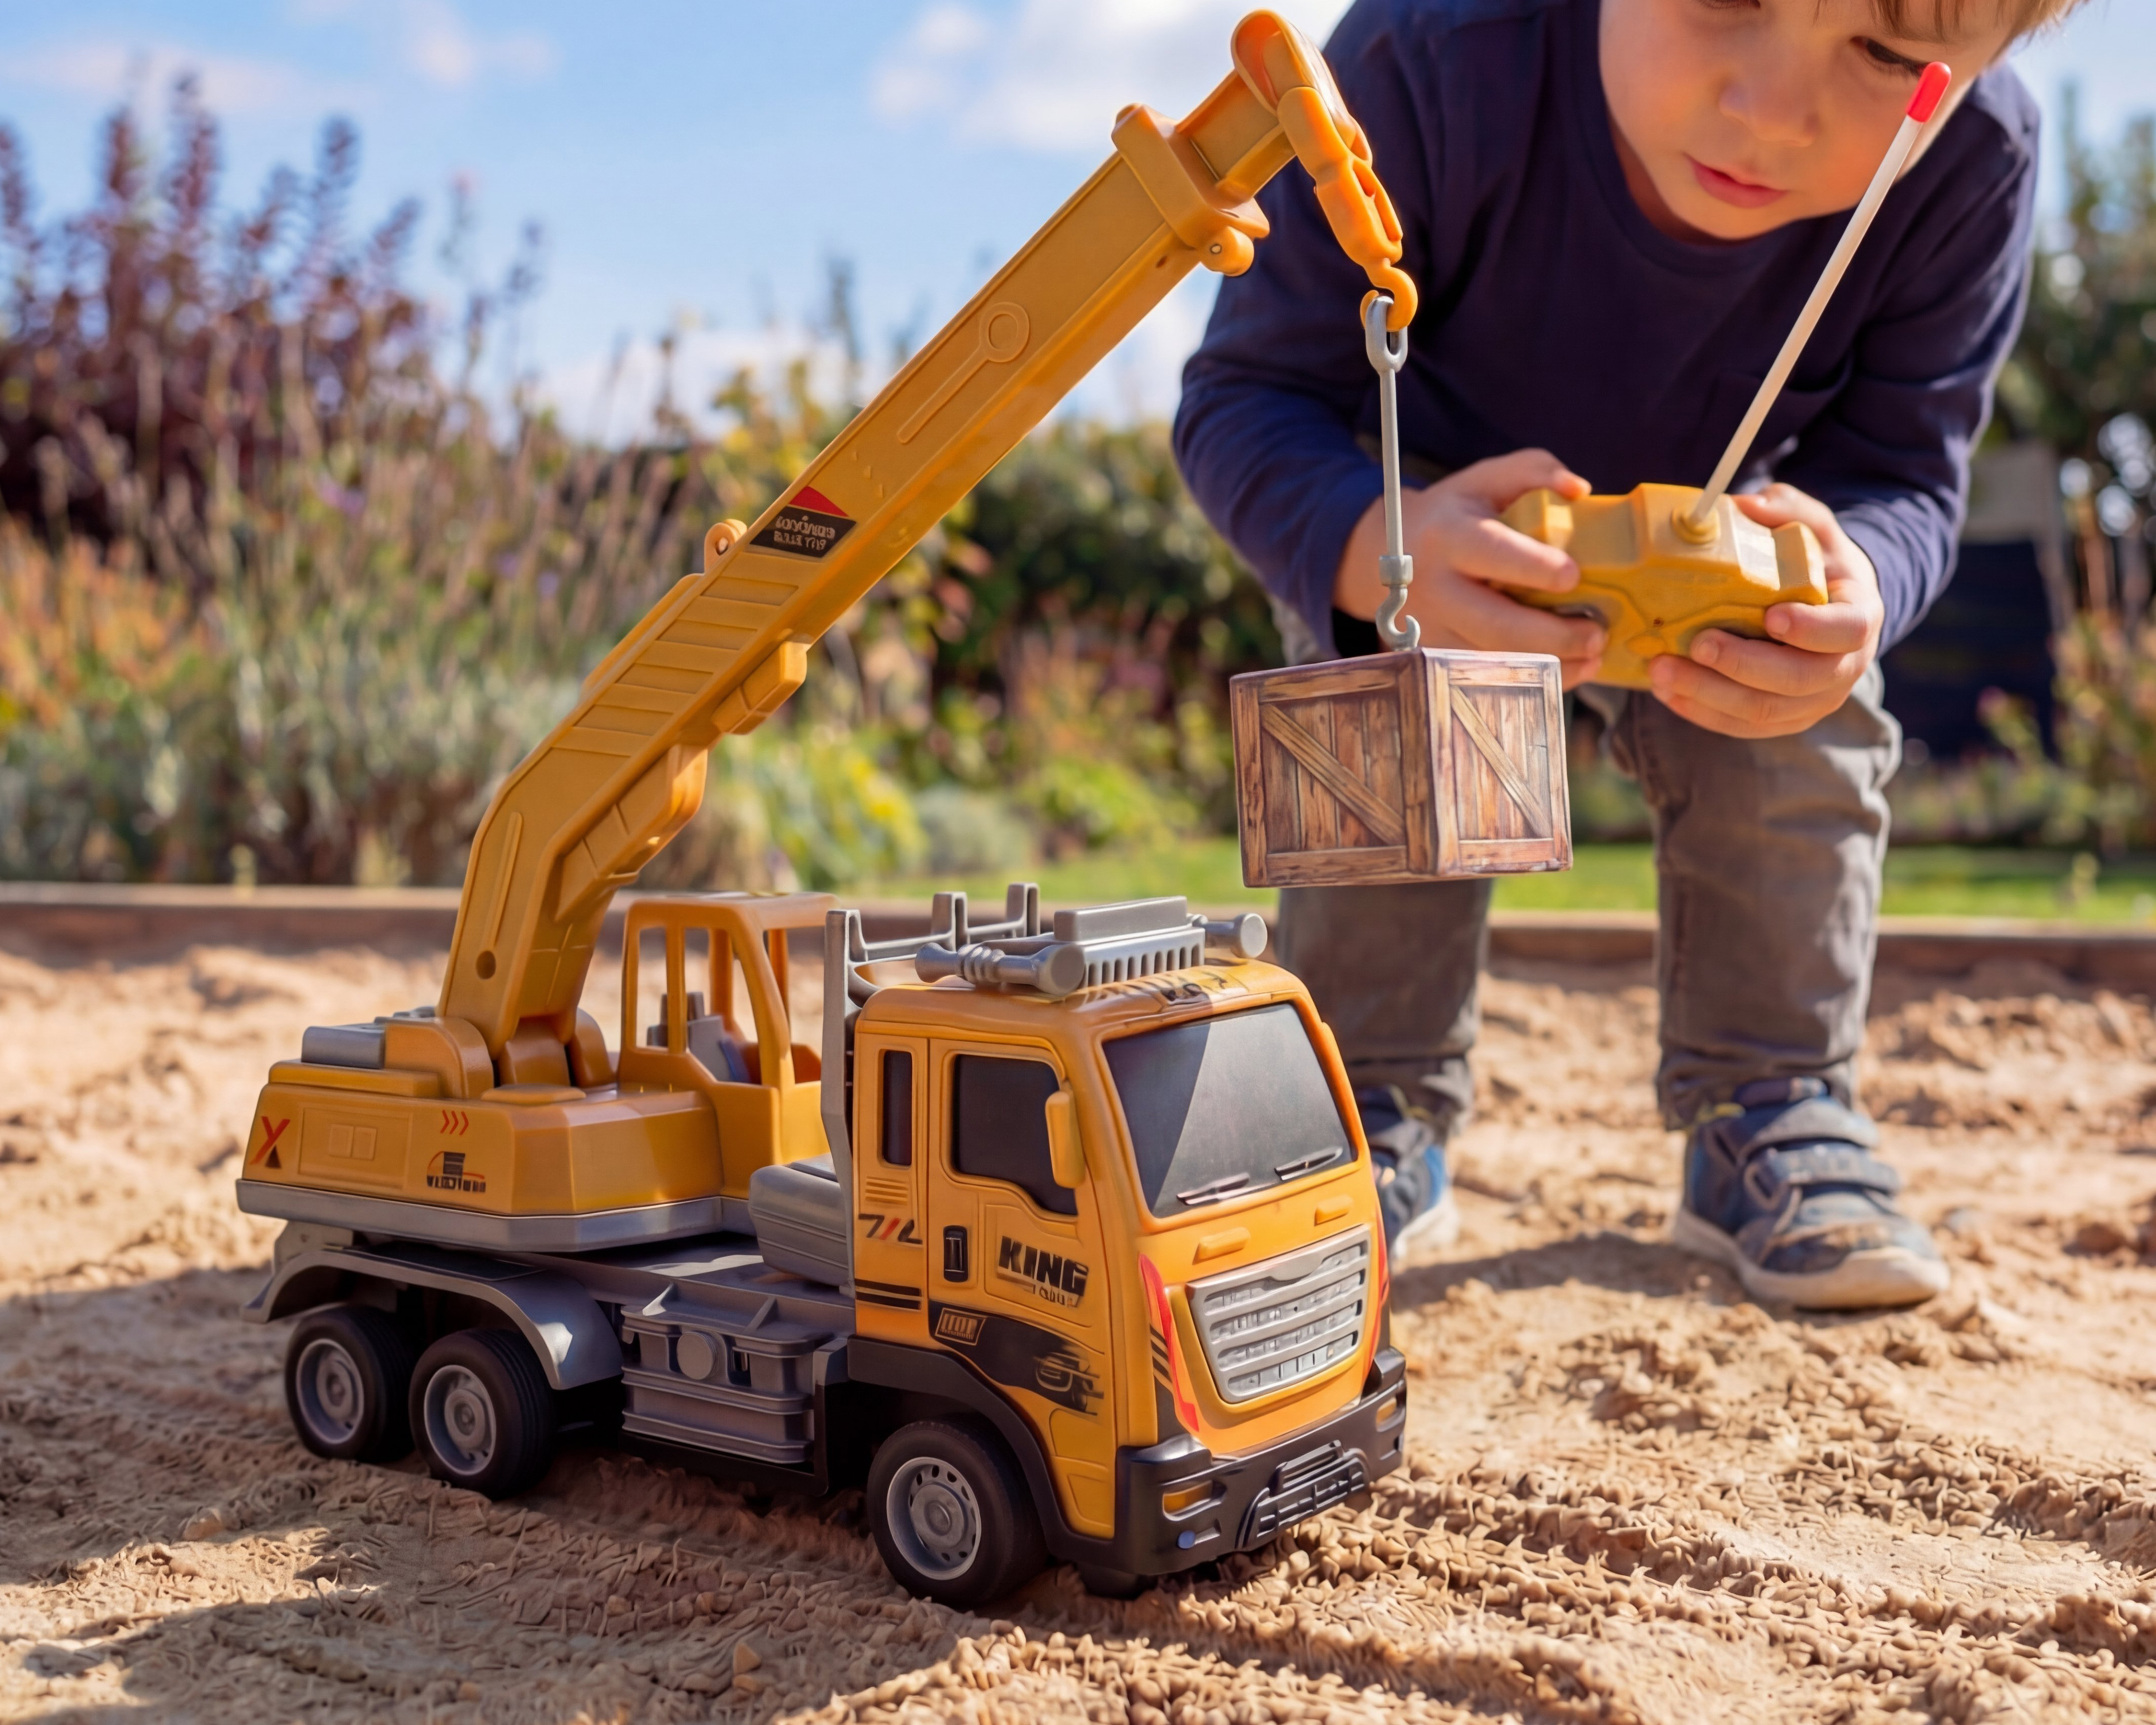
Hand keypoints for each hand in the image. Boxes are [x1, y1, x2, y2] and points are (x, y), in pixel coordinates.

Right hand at [1333, 449, 1606, 687]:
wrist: (1385, 550)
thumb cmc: (1455, 512)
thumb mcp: (1486, 479)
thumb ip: (1534, 470)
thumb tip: (1579, 490)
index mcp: (1448, 535)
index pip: (1491, 553)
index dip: (1533, 567)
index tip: (1573, 575)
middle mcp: (1435, 587)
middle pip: (1495, 623)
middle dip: (1553, 635)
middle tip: (1597, 632)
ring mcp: (1432, 627)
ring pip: (1493, 659)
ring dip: (1551, 663)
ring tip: (1593, 652)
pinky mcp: (1437, 654)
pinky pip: (1488, 676)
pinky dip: (1534, 677)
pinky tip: (1570, 668)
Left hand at [1648, 483, 1884, 737]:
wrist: (1828, 609)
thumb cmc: (1818, 565)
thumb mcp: (1815, 529)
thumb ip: (1789, 512)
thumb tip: (1747, 504)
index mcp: (1860, 617)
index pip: (1847, 631)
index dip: (1812, 629)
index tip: (1772, 616)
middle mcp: (1844, 669)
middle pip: (1798, 681)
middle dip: (1742, 666)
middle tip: (1696, 643)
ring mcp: (1813, 701)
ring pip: (1763, 711)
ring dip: (1708, 694)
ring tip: (1662, 670)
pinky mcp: (1783, 719)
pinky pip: (1741, 726)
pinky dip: (1701, 712)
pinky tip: (1666, 692)